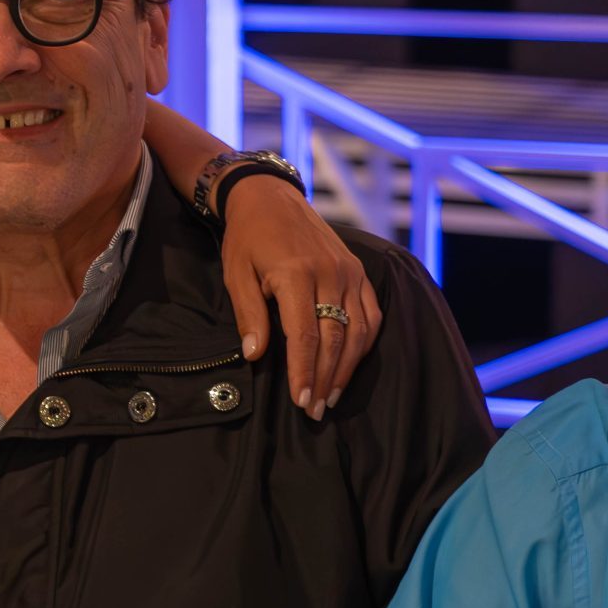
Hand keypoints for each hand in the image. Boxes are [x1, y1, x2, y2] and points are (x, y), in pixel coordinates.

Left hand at [219, 174, 381, 420]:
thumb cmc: (247, 238)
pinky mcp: (359, 271)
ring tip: (331, 395)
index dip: (304, 372)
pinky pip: (371, 313)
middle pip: (335, 338)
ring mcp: (349, 272)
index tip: (301, 401)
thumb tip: (255, 355)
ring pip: (358, 330)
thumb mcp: (236, 274)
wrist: (270, 198)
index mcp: (296, 274)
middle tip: (315, 410)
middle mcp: (330, 274)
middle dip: (325, 378)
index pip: (305, 336)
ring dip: (347, 368)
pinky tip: (350, 364)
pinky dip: (364, 343)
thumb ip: (249, 315)